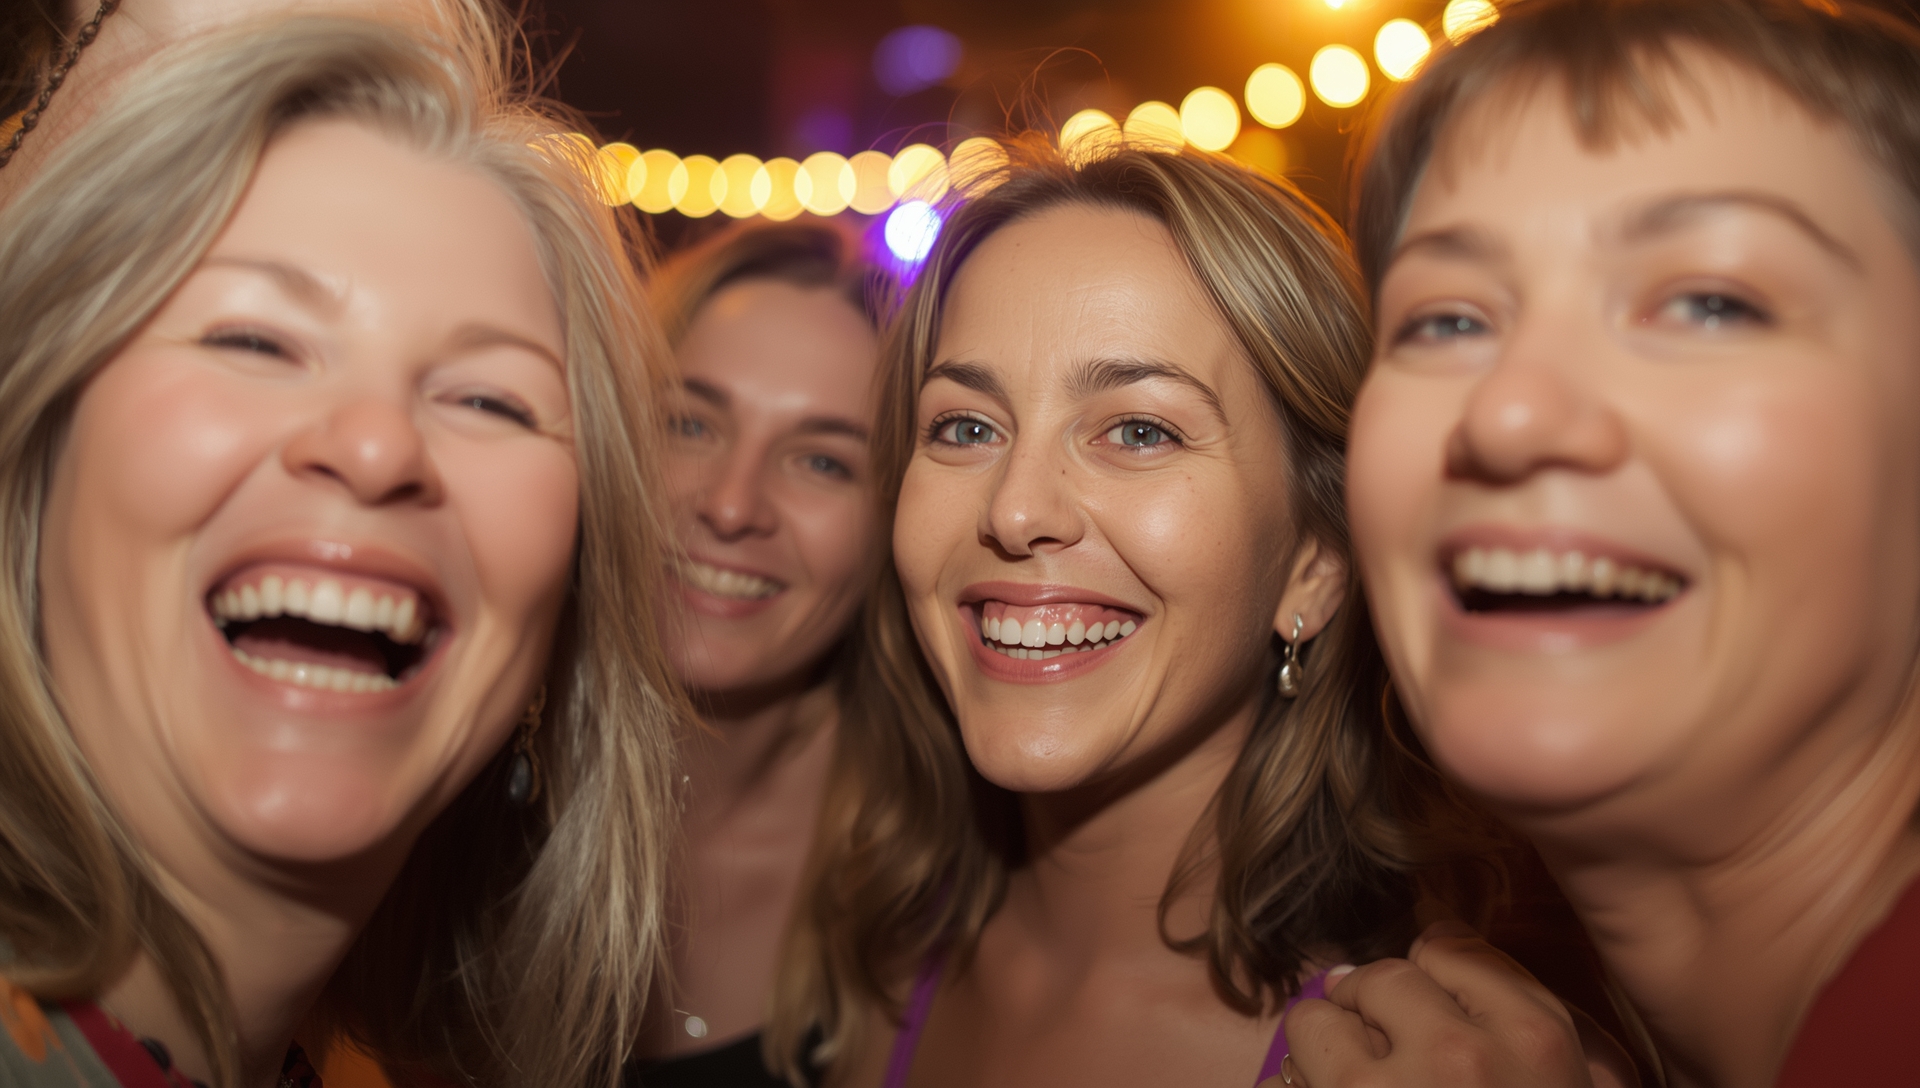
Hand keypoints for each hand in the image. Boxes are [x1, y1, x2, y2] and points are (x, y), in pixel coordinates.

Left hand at [1269, 921, 1633, 1087]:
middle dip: (1373, 1011)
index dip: (1432, 984)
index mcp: (1536, 1040)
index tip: (1433, 1021)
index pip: (1449, 947)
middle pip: (1380, 976)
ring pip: (1317, 1016)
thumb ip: (1522, 1011)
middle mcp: (1461, 1053)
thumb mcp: (1572, 1084)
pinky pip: (1287, 1074)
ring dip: (1326, 1050)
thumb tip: (1436, 934)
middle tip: (1392, 1064)